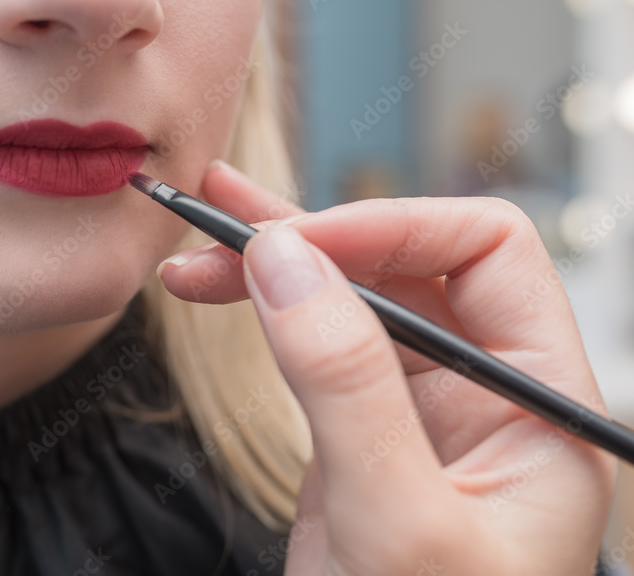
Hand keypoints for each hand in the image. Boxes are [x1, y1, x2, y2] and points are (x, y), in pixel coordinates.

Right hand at [158, 160, 617, 574]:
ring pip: (352, 300)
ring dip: (277, 265)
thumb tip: (285, 260)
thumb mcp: (395, 521)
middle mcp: (483, 395)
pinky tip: (222, 293)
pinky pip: (315, 349)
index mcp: (536, 403)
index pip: (485, 254)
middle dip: (314, 234)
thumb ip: (343, 380)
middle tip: (223, 215)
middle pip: (409, 265)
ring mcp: (416, 415)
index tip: (294, 245)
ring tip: (200, 241)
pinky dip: (265, 315)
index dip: (388, 229)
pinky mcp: (358, 437)